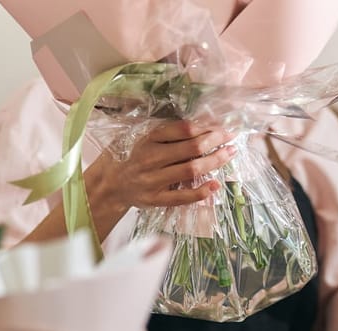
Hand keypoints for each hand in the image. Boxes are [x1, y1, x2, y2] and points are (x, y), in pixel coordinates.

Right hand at [84, 121, 236, 213]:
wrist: (107, 184)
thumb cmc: (127, 155)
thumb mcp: (137, 135)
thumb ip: (163, 130)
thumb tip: (198, 123)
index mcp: (147, 138)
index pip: (182, 129)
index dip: (205, 126)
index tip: (220, 124)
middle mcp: (150, 158)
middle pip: (191, 148)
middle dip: (216, 140)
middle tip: (230, 136)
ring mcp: (153, 180)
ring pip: (191, 170)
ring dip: (215, 161)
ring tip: (229, 153)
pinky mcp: (155, 199)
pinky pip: (183, 197)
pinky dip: (201, 192)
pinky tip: (216, 184)